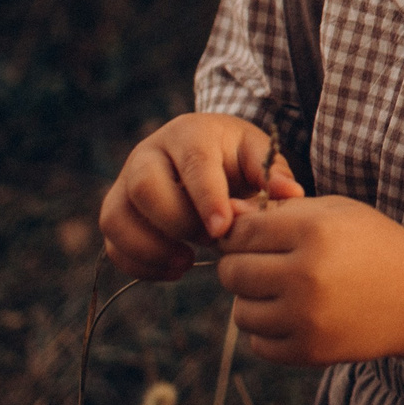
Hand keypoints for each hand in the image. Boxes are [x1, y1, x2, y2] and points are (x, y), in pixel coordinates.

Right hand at [98, 113, 301, 279]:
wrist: (206, 155)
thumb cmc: (236, 157)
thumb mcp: (258, 155)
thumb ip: (272, 173)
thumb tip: (291, 195)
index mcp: (190, 134)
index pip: (193, 165)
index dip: (207, 199)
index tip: (223, 230)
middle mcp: (149, 154)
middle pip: (144, 187)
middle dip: (177, 223)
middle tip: (211, 242)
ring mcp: (125, 183)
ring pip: (116, 217)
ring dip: (150, 248)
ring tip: (187, 263)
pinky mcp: (117, 211)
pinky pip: (112, 244)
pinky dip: (139, 264)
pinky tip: (174, 269)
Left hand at [215, 195, 403, 365]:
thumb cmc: (373, 245)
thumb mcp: (336, 213)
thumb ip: (281, 212)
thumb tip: (224, 217)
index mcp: (315, 232)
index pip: (242, 233)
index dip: (237, 234)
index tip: (248, 237)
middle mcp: (307, 275)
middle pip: (232, 272)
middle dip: (240, 265)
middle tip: (262, 264)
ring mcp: (307, 318)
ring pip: (240, 311)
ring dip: (252, 300)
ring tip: (280, 291)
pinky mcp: (309, 351)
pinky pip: (258, 343)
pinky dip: (268, 330)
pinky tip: (293, 315)